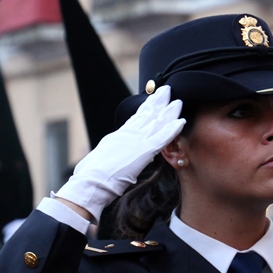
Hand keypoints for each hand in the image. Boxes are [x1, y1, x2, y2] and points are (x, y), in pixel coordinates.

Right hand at [55, 86, 184, 220]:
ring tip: (178, 101)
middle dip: (158, 102)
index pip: (135, 119)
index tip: (153, 99)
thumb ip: (114, 153)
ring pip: (156, 122)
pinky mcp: (144, 152)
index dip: (146, 108)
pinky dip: (172, 130)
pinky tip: (181, 122)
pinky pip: (162, 138)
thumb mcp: (103, 158)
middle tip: (167, 91)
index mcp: (118, 136)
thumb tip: (117, 153)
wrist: (90, 182)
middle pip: (146, 115)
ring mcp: (136, 141)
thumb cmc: (92, 175)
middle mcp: (128, 134)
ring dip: (169, 112)